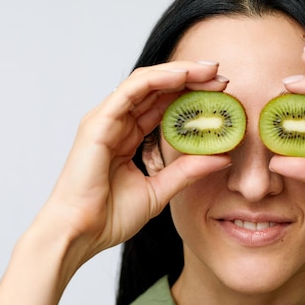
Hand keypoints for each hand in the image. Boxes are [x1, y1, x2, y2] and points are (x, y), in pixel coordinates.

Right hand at [40, 60, 231, 262]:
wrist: (81, 235)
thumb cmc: (109, 217)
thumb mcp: (161, 190)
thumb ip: (188, 171)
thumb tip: (223, 157)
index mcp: (129, 135)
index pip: (163, 103)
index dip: (192, 94)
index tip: (222, 92)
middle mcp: (117, 123)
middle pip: (158, 88)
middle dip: (191, 77)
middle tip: (221, 75)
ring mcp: (106, 120)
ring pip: (146, 82)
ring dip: (179, 72)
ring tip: (209, 70)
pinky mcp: (98, 123)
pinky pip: (131, 90)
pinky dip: (158, 79)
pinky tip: (183, 75)